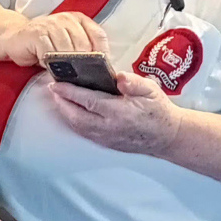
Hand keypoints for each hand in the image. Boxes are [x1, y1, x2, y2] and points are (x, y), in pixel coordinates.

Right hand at [5, 11, 106, 66]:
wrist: (15, 38)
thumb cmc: (44, 44)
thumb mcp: (67, 44)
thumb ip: (82, 51)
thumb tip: (99, 69)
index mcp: (78, 19)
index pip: (98, 35)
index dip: (102, 53)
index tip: (101, 68)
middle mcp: (66, 19)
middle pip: (83, 45)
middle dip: (82, 64)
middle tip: (78, 75)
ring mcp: (51, 25)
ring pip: (67, 51)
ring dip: (65, 65)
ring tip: (62, 71)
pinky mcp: (37, 34)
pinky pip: (49, 53)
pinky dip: (50, 63)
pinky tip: (46, 64)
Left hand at [47, 71, 178, 155]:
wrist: (168, 136)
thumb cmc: (158, 110)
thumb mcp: (151, 89)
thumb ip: (134, 82)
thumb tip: (118, 77)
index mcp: (119, 112)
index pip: (88, 101)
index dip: (70, 92)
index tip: (56, 84)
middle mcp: (109, 127)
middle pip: (77, 116)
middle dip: (62, 102)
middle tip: (53, 89)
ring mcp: (106, 137)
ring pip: (78, 126)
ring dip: (65, 113)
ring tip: (58, 98)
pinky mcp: (106, 143)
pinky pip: (84, 132)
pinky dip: (74, 122)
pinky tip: (70, 112)